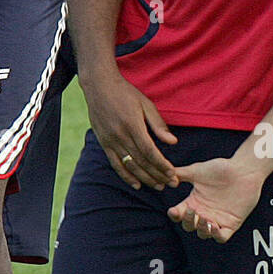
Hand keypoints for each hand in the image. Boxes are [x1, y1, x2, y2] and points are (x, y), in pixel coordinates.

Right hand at [84, 72, 178, 189]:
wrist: (99, 86)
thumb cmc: (126, 93)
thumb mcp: (146, 104)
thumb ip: (159, 125)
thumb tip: (173, 142)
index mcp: (133, 125)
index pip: (150, 151)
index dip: (162, 165)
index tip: (173, 173)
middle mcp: (120, 135)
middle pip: (142, 161)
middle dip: (158, 175)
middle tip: (171, 184)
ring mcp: (110, 141)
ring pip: (130, 165)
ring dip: (145, 178)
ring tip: (158, 186)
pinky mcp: (104, 143)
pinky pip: (115, 164)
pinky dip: (126, 176)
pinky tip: (137, 185)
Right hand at [168, 157, 265, 241]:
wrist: (243, 170)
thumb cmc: (221, 169)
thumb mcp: (197, 171)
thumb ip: (180, 174)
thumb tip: (164, 174)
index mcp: (194, 202)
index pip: (179, 214)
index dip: (175, 216)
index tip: (174, 210)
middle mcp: (204, 212)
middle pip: (189, 226)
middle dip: (188, 221)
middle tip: (192, 210)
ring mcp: (218, 219)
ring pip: (204, 234)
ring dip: (201, 229)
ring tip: (204, 218)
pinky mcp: (232, 223)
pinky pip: (221, 238)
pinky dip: (216, 236)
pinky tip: (214, 226)